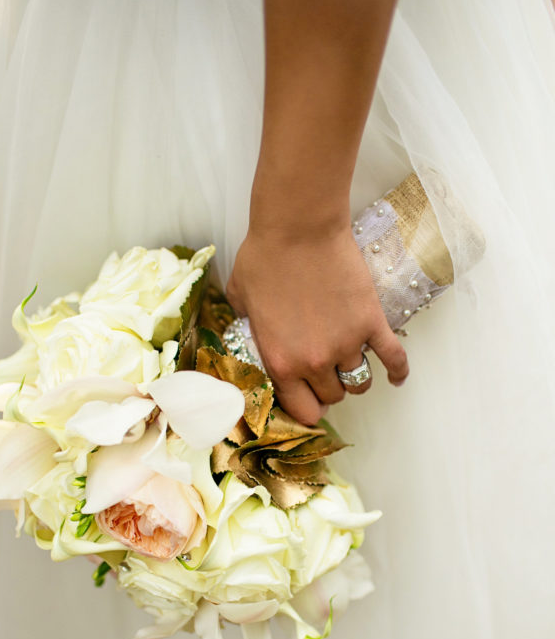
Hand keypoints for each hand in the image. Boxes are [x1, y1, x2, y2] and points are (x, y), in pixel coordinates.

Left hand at [226, 224, 408, 425]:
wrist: (298, 228)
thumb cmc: (263, 258)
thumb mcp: (240, 301)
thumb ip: (249, 326)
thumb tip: (254, 329)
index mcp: (281, 363)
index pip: (302, 410)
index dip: (306, 406)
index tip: (308, 399)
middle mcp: (315, 362)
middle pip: (333, 396)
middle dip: (329, 388)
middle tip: (327, 373)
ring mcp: (346, 344)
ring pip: (360, 382)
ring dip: (356, 377)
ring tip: (352, 365)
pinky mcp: (371, 323)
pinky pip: (394, 358)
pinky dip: (398, 370)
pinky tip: (397, 378)